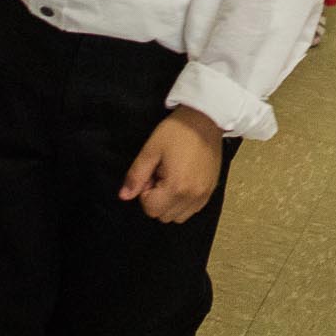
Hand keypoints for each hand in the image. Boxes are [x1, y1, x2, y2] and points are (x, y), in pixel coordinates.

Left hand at [121, 107, 227, 222]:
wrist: (206, 118)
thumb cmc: (178, 131)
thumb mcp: (151, 149)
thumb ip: (136, 175)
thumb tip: (124, 196)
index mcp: (176, 187)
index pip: (151, 209)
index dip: (145, 192)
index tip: (151, 174)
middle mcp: (192, 196)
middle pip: (164, 216)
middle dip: (157, 199)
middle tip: (161, 174)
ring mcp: (204, 194)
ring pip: (179, 216)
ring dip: (171, 203)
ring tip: (173, 178)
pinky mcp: (211, 190)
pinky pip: (193, 209)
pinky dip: (184, 202)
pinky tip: (184, 180)